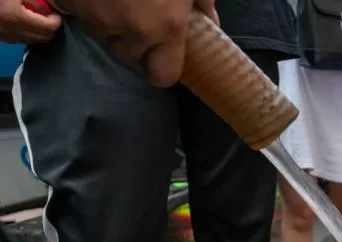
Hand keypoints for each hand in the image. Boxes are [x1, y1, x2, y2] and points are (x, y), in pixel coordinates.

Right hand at [0, 0, 61, 43]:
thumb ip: (33, 0)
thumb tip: (47, 6)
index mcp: (15, 16)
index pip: (48, 27)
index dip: (56, 20)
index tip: (55, 12)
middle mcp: (11, 30)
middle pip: (43, 38)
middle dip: (50, 28)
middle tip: (49, 16)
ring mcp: (4, 35)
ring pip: (33, 41)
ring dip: (40, 32)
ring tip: (38, 18)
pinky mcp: (0, 37)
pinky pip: (20, 39)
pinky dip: (28, 33)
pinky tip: (26, 21)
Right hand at [60, 0, 218, 87]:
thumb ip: (202, 4)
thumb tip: (212, 25)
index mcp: (167, 28)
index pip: (162, 76)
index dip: (159, 68)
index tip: (158, 58)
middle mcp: (132, 29)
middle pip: (127, 55)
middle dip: (131, 41)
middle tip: (137, 14)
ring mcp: (97, 16)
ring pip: (99, 33)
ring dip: (106, 20)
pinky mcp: (70, 1)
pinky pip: (75, 11)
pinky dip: (83, 2)